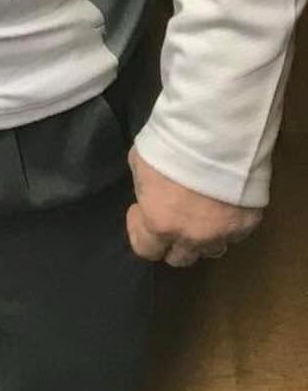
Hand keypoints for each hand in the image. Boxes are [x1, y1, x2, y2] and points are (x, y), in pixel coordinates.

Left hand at [126, 147, 261, 266]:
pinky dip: (228, 225)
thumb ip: (146, 190)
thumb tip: (152, 196)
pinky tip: (224, 205)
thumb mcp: (140, 165)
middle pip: (181, 258)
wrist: (215, 132)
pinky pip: (236, 234)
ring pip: (212, 250)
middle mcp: (193, 238)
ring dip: (202, 238)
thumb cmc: (169, 144)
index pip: (147, 251)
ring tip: (201, 216)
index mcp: (160, 224)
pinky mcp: (249, 223)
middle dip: (172, 242)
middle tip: (172, 219)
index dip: (141, 233)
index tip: (141, 212)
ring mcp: (224, 233)